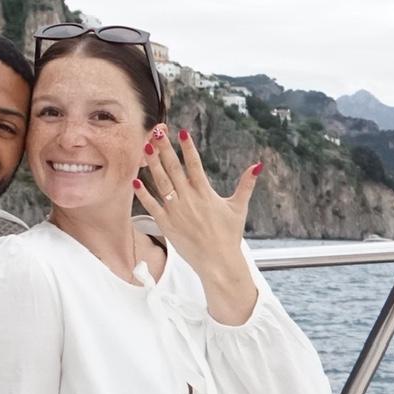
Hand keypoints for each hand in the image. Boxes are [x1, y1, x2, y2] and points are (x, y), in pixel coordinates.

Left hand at [132, 125, 262, 323]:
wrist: (218, 262)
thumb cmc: (229, 234)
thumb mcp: (238, 207)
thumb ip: (246, 184)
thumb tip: (258, 165)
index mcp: (205, 193)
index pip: (194, 164)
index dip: (188, 147)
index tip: (181, 132)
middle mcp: (189, 199)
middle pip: (174, 168)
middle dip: (165, 149)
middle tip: (156, 132)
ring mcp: (176, 211)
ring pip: (161, 183)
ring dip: (152, 164)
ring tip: (145, 148)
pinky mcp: (167, 224)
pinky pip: (152, 206)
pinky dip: (143, 194)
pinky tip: (135, 181)